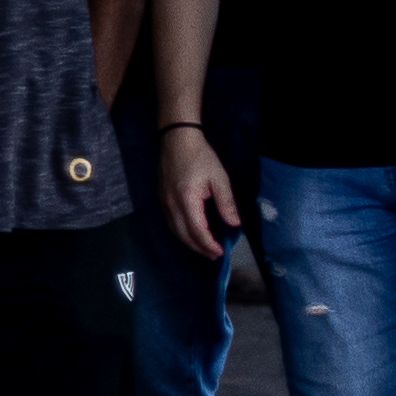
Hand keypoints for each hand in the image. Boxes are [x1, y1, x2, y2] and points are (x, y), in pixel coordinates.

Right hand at [161, 124, 241, 260]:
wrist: (177, 140)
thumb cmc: (201, 157)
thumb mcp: (219, 178)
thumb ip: (226, 202)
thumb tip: (234, 224)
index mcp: (187, 200)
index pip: (197, 231)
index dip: (208, 244)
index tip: (220, 252)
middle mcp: (172, 205)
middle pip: (184, 235)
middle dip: (199, 248)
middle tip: (213, 255)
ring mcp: (164, 203)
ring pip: (175, 231)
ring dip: (189, 243)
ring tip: (203, 248)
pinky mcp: (161, 199)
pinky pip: (171, 223)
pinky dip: (181, 233)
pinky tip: (190, 233)